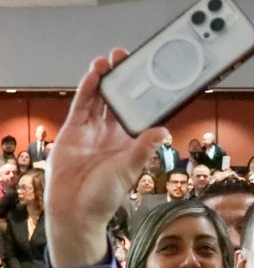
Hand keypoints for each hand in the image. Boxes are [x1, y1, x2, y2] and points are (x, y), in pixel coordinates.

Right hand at [46, 50, 167, 267]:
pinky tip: (94, 74)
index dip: (146, 95)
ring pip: (101, 98)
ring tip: (111, 60)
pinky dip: (88, 89)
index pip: (141, 113)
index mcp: (132, 142)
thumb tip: (164, 131)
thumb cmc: (104, 195)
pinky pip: (82, 105)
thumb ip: (143, 149)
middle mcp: (114, 133)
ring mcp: (94, 129)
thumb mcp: (129, 169)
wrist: (74, 208)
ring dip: (106, 79)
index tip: (153, 77)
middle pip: (120, 100)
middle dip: (125, 80)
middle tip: (129, 58)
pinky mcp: (75, 130)